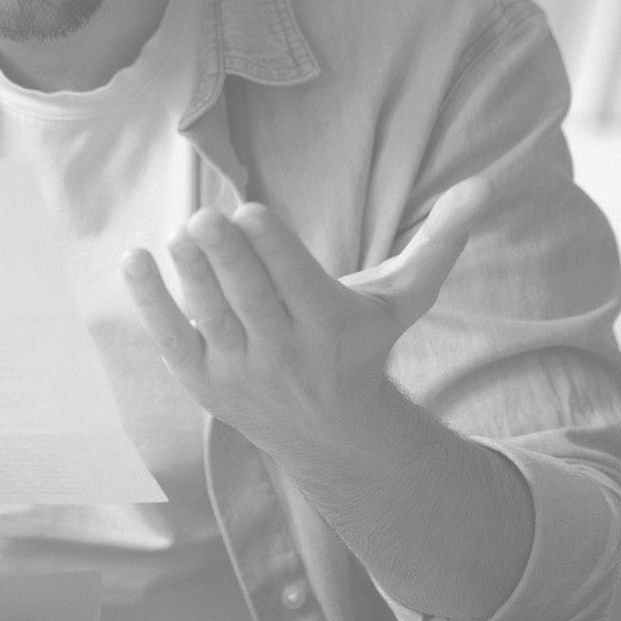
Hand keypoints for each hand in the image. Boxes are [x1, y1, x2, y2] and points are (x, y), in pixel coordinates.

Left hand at [120, 177, 490, 457]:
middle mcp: (285, 351)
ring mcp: (241, 369)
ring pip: (210, 317)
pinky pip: (171, 339)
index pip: (295, 283)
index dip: (270, 249)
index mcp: (331, 325)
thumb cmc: (366, 345)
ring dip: (190, 274)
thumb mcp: (405, 298)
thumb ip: (439, 240)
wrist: (335, 437)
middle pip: (249, 299)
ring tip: (179, 235)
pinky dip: (151, 302)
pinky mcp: (204, 381)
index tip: (250, 211)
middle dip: (225, 257)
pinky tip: (135, 259)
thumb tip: (485, 183)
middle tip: (203, 217)